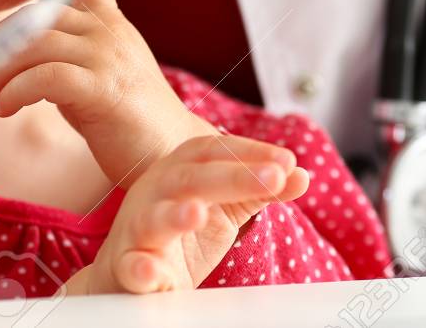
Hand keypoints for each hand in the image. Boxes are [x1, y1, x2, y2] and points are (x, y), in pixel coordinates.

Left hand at [0, 0, 218, 185]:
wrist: (172, 156)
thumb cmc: (129, 121)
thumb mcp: (96, 76)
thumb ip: (65, 57)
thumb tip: (14, 61)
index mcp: (110, 23)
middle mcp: (109, 31)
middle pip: (34, 19)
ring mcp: (108, 57)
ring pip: (32, 47)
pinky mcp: (103, 89)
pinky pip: (43, 78)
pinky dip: (15, 91)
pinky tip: (5, 109)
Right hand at [67, 134, 308, 294]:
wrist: (123, 275)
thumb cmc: (178, 235)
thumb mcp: (222, 209)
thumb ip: (258, 191)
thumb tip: (302, 175)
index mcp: (178, 170)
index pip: (213, 151)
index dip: (250, 152)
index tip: (287, 161)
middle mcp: (154, 192)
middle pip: (191, 178)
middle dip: (233, 177)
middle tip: (274, 178)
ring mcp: (136, 229)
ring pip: (152, 218)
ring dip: (175, 215)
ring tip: (197, 214)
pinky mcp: (125, 267)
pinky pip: (130, 267)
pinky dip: (139, 270)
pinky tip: (152, 274)